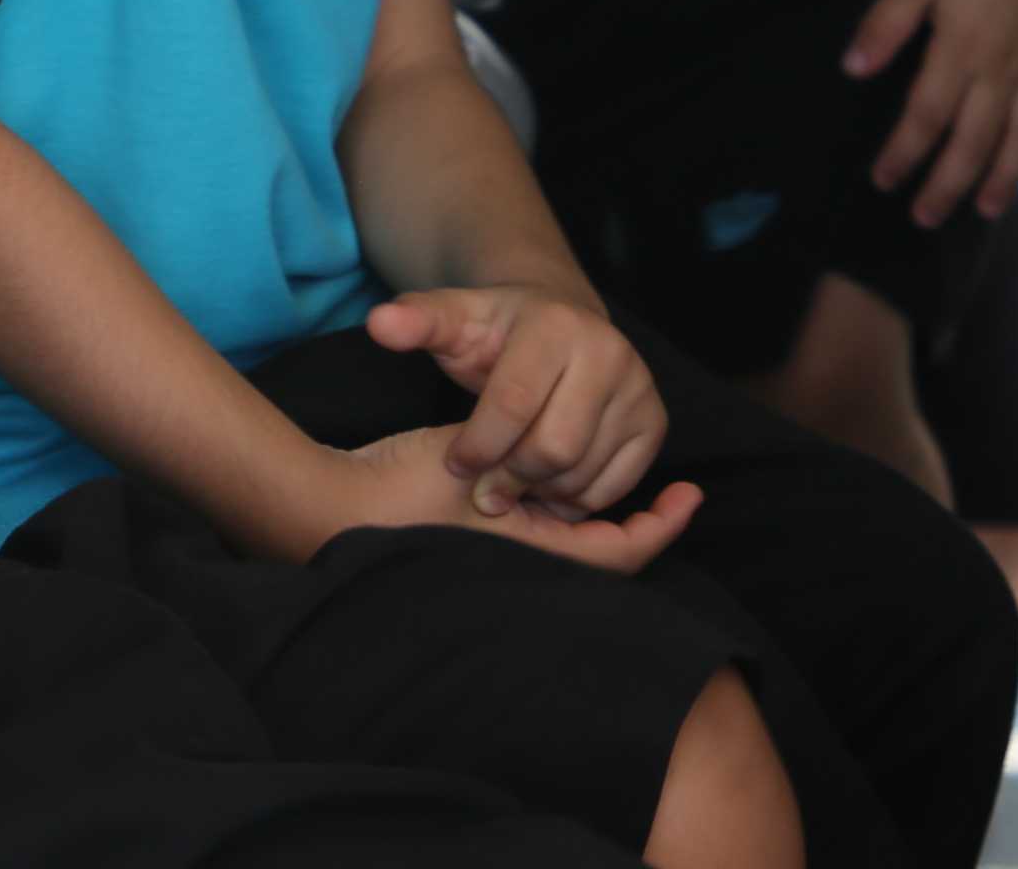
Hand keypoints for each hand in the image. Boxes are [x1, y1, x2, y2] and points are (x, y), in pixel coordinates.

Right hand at [277, 426, 700, 572]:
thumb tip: (564, 454)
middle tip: (668, 490)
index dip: (658, 527)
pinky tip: (557, 474)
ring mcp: (499, 553)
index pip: (617, 553)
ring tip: (618, 476)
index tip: (689, 496)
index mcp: (529, 555)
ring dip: (596, 512)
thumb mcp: (464, 458)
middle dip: (633, 523)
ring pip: (572, 541)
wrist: (328, 509)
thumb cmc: (394, 493)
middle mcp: (520, 562)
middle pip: (601, 551)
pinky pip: (541, 529)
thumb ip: (517, 456)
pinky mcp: (479, 538)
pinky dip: (559, 505)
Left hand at [367, 283, 668, 518]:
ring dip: (540, 493)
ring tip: (512, 483)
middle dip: (510, 477)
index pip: (513, 404)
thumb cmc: (496, 335)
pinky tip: (546, 486)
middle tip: (485, 488)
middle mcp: (608, 352)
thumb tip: (379, 324)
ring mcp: (639, 388)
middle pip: (553, 447)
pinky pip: (615, 486)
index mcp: (555, 325)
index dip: (478, 445)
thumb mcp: (453, 321)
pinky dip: (576, 499)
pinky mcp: (654, 422)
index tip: (455, 463)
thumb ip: (415, 322)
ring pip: (584, 472)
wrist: (558, 327)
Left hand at [848, 0, 1017, 219]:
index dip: (902, 154)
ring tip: (984, 210)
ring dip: (1004, 180)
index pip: (924, 118)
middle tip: (924, 218)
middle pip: (972, 143)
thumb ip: (885, 25)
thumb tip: (853, 71)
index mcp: (960, 52)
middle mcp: (1004, 71)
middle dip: (945, 185)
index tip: (882, 181)